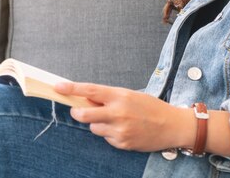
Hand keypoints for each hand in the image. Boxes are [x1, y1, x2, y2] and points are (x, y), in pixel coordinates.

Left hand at [55, 82, 193, 151]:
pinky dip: (110, 133)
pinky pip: (106, 138)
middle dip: (77, 112)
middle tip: (77, 110)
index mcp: (120, 96)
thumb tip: (86, 97)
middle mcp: (117, 112)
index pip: (90, 90)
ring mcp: (119, 130)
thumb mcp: (130, 95)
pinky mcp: (122, 143)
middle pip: (84, 114)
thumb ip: (109, 97)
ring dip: (98, 124)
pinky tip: (124, 130)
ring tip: (116, 120)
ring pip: (93, 127)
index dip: (71, 88)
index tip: (57, 86)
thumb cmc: (151, 107)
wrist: (172, 125)